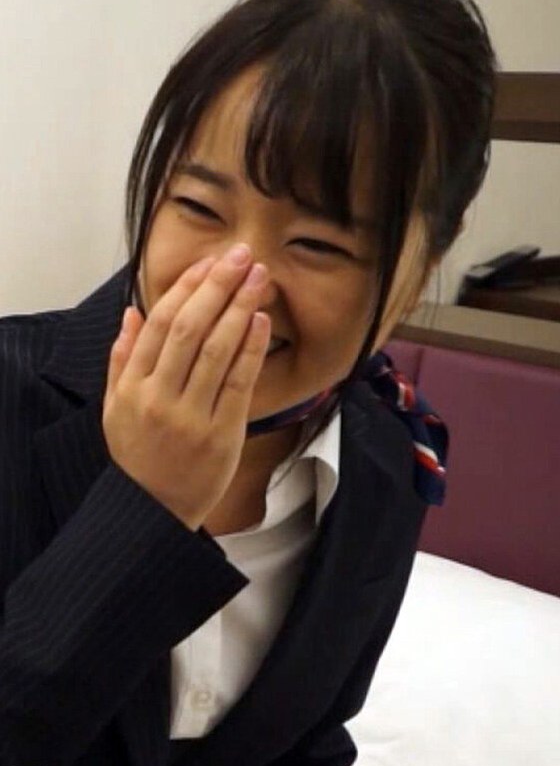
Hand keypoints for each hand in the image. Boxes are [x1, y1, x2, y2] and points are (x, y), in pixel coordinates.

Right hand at [102, 245, 270, 530]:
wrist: (153, 509)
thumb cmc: (138, 454)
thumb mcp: (115, 407)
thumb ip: (121, 359)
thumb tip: (132, 312)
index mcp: (132, 386)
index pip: (159, 323)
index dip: (186, 288)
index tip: (208, 262)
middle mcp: (159, 397)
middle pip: (189, 328)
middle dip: (217, 286)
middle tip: (241, 255)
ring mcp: (191, 416)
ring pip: (216, 351)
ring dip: (239, 308)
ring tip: (259, 277)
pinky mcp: (221, 434)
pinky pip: (238, 383)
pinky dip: (250, 349)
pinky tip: (261, 320)